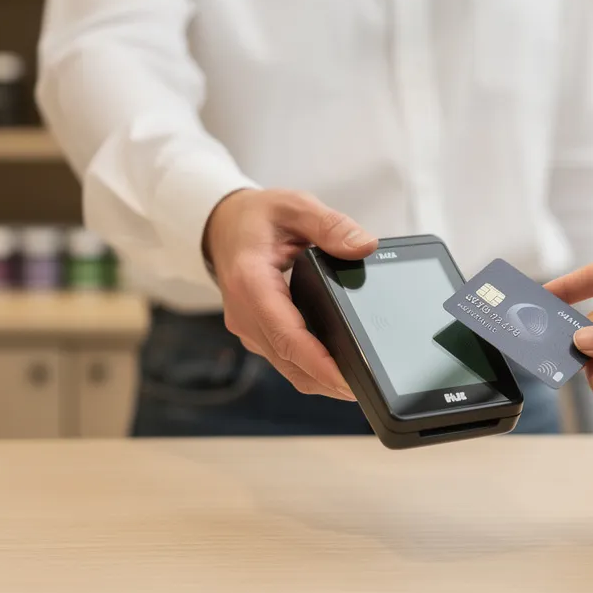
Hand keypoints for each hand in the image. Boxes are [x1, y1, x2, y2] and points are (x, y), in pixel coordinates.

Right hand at [204, 189, 376, 400]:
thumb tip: (364, 246)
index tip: (348, 378)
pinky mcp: (257, 334)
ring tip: (361, 380)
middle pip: (290, 361)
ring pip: (288, 368)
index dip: (319, 363)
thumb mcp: (295, 207)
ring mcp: (249, 328)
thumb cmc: (256, 217)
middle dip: (328, 379)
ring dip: (321, 378)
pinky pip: (285, 360)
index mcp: (250, 283)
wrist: (223, 225)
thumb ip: (331, 226)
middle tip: (370, 385)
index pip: (286, 336)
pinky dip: (311, 367)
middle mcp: (245, 314)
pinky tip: (340, 366)